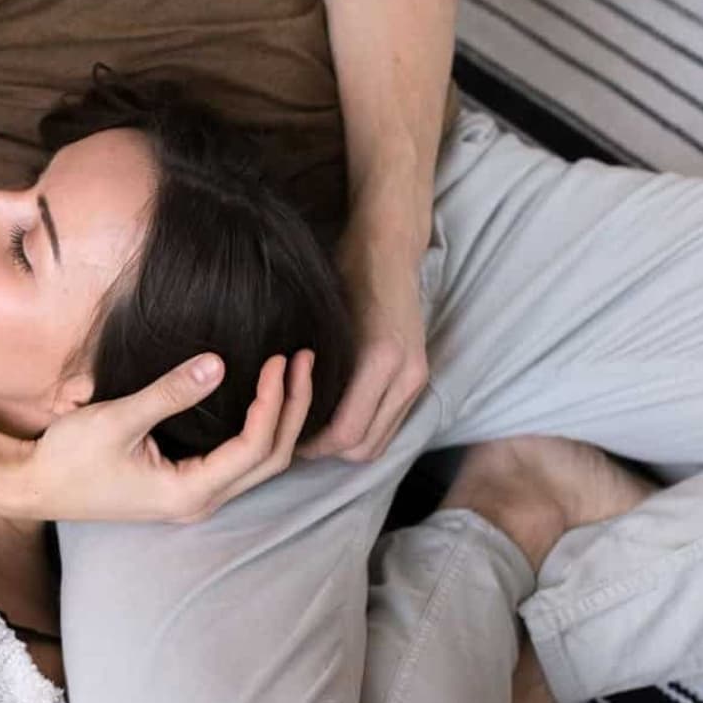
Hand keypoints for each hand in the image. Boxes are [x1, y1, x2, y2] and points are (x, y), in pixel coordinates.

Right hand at [12, 350, 315, 523]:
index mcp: (189, 492)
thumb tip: (219, 363)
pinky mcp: (185, 486)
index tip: (282, 360)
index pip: (255, 447)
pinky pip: (240, 462)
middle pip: (271, 460)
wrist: (34, 487)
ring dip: (281, 419)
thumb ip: (169, 392)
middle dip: (293, 409)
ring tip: (292, 374)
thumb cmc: (69, 458)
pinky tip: (265, 400)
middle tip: (303, 360)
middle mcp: (200, 502)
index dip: (275, 402)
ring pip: (261, 464)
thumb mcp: (117, 419)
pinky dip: (260, 430)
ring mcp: (195, 498)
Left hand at [301, 237, 430, 463]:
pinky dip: (365, 429)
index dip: (313, 446)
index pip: (346, 433)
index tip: (284, 437)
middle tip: (294, 439)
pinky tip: (337, 416)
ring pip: (380, 441)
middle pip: (364, 448)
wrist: (389, 250)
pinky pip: (391, 424)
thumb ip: (310, 370)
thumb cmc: (346, 275)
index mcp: (379, 361)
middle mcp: (405, 376)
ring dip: (348, 445)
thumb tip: (282, 411)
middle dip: (328, 452)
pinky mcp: (419, 377)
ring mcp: (417, 378)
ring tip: (314, 430)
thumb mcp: (320, 320)